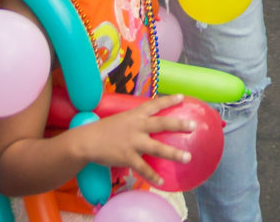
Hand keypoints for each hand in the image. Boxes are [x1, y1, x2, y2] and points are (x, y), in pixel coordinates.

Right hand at [62, 98, 192, 174]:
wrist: (85, 141)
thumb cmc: (103, 130)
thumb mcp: (121, 119)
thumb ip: (135, 121)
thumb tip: (147, 123)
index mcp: (135, 115)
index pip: (155, 104)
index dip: (169, 100)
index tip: (183, 97)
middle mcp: (136, 126)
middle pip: (162, 123)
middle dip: (179, 124)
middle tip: (194, 126)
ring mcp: (133, 142)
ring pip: (157, 147)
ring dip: (174, 153)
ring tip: (187, 158)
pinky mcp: (127, 157)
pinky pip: (143, 168)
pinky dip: (152, 176)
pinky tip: (161, 182)